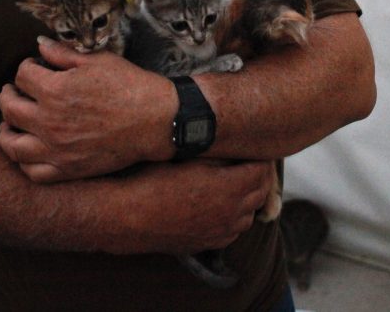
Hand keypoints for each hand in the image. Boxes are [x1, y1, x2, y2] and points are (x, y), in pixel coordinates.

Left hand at [0, 37, 174, 182]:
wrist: (155, 120)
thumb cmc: (128, 86)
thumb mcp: (96, 61)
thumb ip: (63, 53)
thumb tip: (40, 44)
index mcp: (54, 91)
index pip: (22, 76)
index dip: (26, 67)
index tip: (34, 67)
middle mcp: (49, 122)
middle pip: (10, 108)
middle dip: (8, 95)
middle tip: (13, 92)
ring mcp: (56, 149)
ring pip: (12, 145)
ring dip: (6, 132)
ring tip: (10, 124)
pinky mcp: (68, 169)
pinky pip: (33, 172)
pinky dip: (24, 162)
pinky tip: (28, 150)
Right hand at [107, 159, 273, 254]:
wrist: (126, 216)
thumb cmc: (152, 180)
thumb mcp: (188, 157)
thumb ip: (219, 153)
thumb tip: (237, 145)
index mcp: (229, 188)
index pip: (262, 171)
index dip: (260, 157)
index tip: (251, 147)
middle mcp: (230, 214)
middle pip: (260, 193)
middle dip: (257, 175)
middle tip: (246, 160)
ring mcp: (220, 232)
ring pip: (249, 214)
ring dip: (247, 198)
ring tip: (233, 181)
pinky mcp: (207, 244)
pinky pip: (233, 231)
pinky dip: (234, 217)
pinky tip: (219, 205)